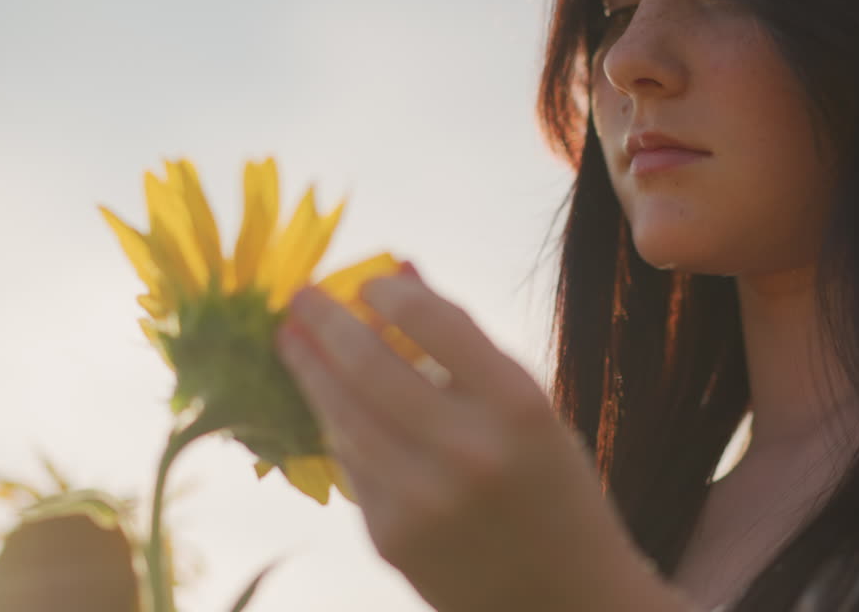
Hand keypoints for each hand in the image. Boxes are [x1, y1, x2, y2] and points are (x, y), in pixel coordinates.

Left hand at [274, 263, 678, 611]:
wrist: (565, 597)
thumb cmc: (551, 488)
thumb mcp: (532, 412)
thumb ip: (467, 352)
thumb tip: (399, 278)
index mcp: (518, 406)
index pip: (436, 322)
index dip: (391, 293)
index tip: (369, 282)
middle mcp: (469, 451)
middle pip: (370, 367)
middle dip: (325, 324)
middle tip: (299, 297)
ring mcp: (424, 500)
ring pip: (344, 418)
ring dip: (310, 374)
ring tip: (292, 344)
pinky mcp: (390, 538)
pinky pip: (352, 466)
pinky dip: (340, 430)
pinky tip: (331, 408)